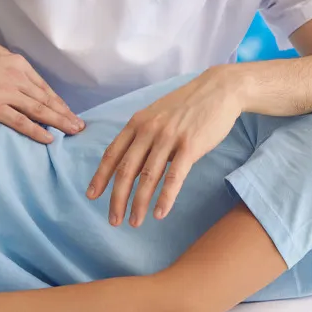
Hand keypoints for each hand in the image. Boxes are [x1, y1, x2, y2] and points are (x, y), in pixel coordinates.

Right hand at [0, 35, 83, 143]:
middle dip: (65, 113)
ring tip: (73, 131)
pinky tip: (49, 138)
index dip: (57, 101)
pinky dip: (36, 131)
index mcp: (18, 65)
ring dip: (59, 122)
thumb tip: (4, 57)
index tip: (67, 110)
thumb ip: (2, 55)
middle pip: (46, 99)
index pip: (43, 86)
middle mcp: (17, 79)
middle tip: (79, 126)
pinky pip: (20, 122)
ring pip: (39, 111)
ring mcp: (7, 94)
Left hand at [87, 67, 242, 227]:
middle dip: (117, 198)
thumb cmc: (187, 105)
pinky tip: (160, 213)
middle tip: (113, 220)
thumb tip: (132, 167)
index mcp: (137, 122)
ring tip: (134, 222)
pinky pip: (174, 177)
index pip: (112, 153)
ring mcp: (169, 137)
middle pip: (126, 170)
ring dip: (139, 203)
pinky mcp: (190, 146)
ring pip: (148, 177)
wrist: (219, 89)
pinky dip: (165, 198)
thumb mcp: (157, 115)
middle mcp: (149, 130)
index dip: (101, 176)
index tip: (92, 195)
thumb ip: (143, 138)